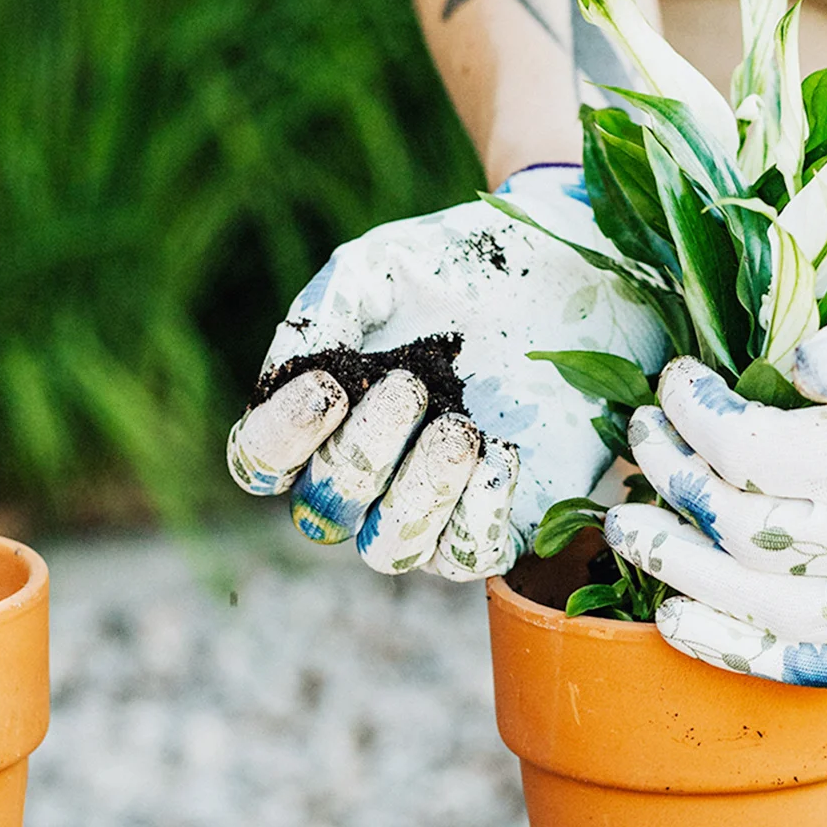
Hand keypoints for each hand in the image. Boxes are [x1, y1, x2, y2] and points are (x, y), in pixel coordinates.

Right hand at [226, 165, 667, 579]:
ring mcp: (432, 508)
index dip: (281, 439)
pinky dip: (479, 514)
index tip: (327, 387)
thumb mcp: (384, 268)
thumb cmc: (460, 271)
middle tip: (410, 387)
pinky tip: (502, 455)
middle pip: (327, 512)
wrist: (565, 274)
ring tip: (460, 430)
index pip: (261, 463)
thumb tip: (288, 370)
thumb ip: (325, 309)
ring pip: (391, 550)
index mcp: (320, 420)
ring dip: (419, 493)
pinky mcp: (502, 521)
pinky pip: (471, 558)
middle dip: (363, 455)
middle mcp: (365, 480)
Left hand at [603, 219, 826, 683]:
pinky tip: (679, 623)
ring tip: (630, 526)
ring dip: (682, 569)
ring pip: (767, 608)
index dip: (699, 417)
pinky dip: (742, 651)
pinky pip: (820, 663)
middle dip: (676, 482)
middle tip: (639, 441)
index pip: (764, 452)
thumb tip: (785, 372)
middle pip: (751, 530)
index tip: (676, 382)